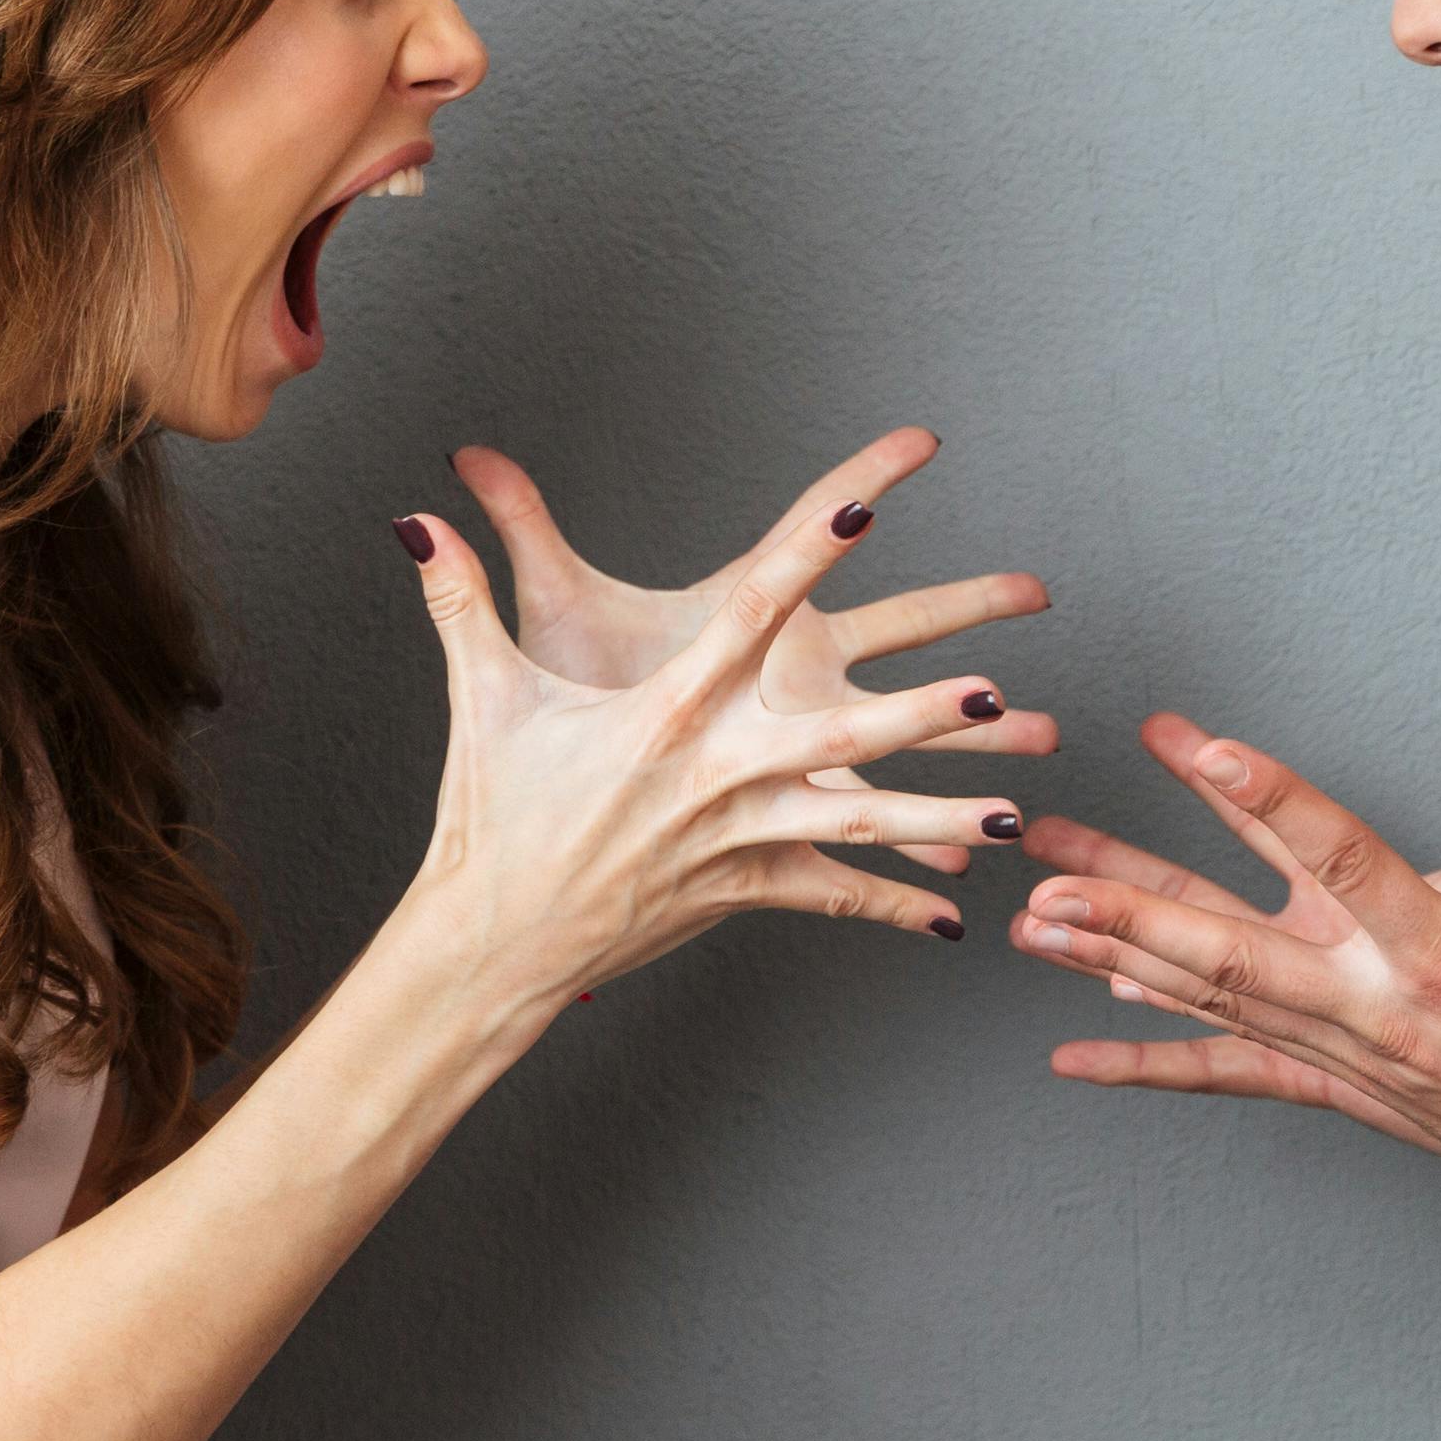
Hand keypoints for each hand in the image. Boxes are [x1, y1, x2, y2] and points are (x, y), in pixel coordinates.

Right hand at [389, 428, 1046, 1015]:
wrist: (491, 938)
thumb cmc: (491, 813)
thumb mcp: (484, 696)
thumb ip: (462, 595)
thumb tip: (418, 514)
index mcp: (663, 710)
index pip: (747, 611)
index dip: (806, 553)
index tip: (864, 502)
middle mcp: (712, 772)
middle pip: (835, 737)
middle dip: (918, 715)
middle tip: (994, 688)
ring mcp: (735, 837)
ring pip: (858, 824)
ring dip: (942, 813)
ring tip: (1022, 810)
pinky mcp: (741, 889)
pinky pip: (831, 895)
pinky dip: (894, 902)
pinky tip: (959, 913)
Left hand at [1007, 669, 1440, 1222]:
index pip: (1345, 858)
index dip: (1272, 798)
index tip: (1203, 745)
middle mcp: (1380, 1008)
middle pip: (1233, 946)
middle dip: (1131, 902)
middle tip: (1046, 866)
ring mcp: (1350, 1055)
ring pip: (1214, 998)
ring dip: (1117, 957)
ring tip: (1030, 919)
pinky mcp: (1343, 1088)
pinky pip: (1232, 1073)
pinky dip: (1150, 1061)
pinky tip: (1074, 1055)